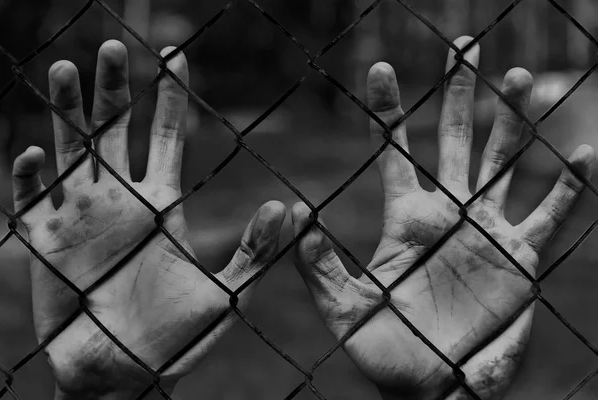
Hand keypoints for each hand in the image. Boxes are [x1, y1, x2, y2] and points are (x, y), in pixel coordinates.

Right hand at [12, 40, 285, 398]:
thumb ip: (258, 251)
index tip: (175, 54)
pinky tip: (36, 155)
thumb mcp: (228, 293)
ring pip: (70, 149)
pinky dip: (29, 178)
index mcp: (163, 203)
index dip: (171, 95)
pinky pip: (31, 201)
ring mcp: (81, 217)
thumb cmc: (178, 339)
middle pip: (114, 128)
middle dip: (112, 87)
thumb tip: (292, 208)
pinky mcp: (46, 243)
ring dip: (64, 111)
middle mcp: (121, 200)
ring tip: (62, 70)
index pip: (167, 135)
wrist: (127, 376)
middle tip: (112, 47)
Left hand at [291, 36, 595, 398]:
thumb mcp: (345, 310)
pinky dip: (568, 188)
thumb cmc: (387, 354)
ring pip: (502, 163)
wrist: (434, 390)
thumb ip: (321, 268)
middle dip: (460, 95)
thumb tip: (300, 218)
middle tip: (466, 47)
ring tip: (519, 80)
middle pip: (453, 141)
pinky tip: (585, 156)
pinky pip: (550, 214)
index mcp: (405, 219)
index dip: (388, 110)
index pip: (394, 151)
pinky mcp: (521, 258)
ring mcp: (486, 232)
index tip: (381, 67)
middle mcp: (447, 215)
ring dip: (512, 123)